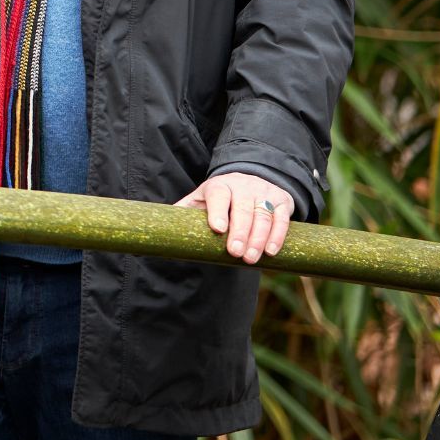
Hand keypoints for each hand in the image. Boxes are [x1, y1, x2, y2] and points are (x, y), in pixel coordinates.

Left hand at [174, 172, 292, 263]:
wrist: (252, 180)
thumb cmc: (220, 197)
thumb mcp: (201, 200)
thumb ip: (184, 212)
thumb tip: (158, 230)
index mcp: (219, 186)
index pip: (218, 195)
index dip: (218, 211)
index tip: (217, 229)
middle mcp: (243, 186)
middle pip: (243, 207)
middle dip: (240, 231)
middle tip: (235, 253)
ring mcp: (263, 192)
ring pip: (263, 214)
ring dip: (258, 238)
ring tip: (251, 258)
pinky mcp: (281, 201)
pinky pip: (281, 218)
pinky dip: (277, 235)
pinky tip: (270, 251)